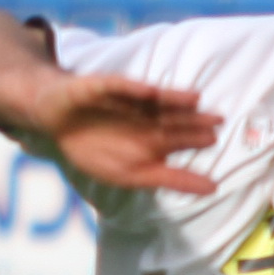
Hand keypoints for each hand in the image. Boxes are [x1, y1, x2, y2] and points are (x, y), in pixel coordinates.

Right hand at [32, 71, 224, 195]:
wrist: (56, 123)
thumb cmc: (96, 149)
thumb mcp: (135, 174)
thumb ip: (173, 179)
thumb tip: (214, 188)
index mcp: (154, 137)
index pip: (180, 137)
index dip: (197, 138)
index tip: (216, 139)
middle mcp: (145, 116)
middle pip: (173, 117)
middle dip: (193, 118)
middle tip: (217, 118)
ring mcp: (127, 100)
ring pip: (154, 100)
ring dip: (173, 99)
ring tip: (194, 99)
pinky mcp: (104, 86)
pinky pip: (120, 87)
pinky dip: (134, 89)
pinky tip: (149, 90)